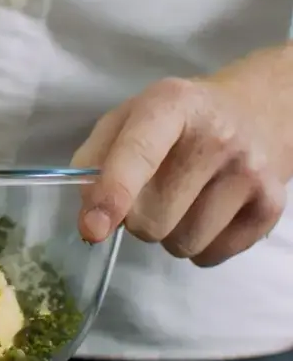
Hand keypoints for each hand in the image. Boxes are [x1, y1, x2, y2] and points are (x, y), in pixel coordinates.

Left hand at [71, 53, 290, 265]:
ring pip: (181, 244)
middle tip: (150, 191)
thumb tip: (89, 212)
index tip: (92, 229)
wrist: (255, 111)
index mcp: (170, 104)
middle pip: (153, 217)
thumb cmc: (178, 118)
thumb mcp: (128, 118)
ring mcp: (249, 173)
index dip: (113, 193)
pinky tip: (205, 209)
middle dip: (137, 217)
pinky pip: (209, 256)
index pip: (139, 153)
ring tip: (182, 197)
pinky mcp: (271, 207)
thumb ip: (95, 158)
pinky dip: (196, 244)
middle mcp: (216, 136)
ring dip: (168, 232)